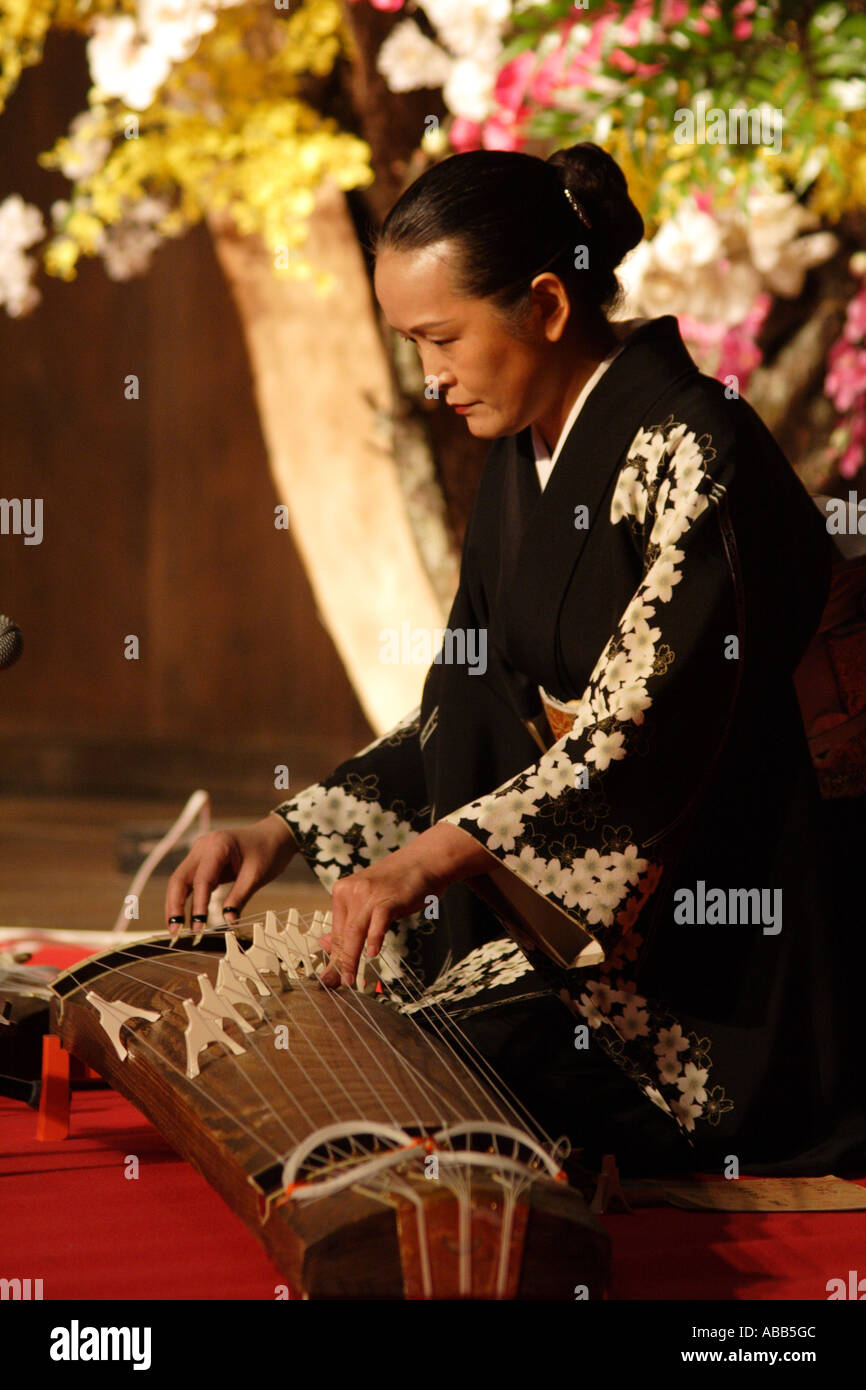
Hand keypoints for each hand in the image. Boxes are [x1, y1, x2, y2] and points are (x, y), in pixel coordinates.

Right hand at [164, 813, 296, 937]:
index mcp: (218, 845)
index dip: (198, 905)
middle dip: (174, 906)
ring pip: (180, 881)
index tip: (198, 928)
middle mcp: (203, 847)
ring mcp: (200, 853)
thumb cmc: (268, 851)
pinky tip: (185, 918)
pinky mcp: (202, 862)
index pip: (201, 879)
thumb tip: (228, 922)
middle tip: (175, 931)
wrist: (274, 835)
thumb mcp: (256, 875)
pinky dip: (185, 899)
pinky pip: (189, 882)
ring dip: (175, 905)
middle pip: (179, 878)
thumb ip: (240, 898)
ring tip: (175, 929)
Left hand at [319, 821, 489, 987]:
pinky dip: (374, 938)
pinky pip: (378, 921)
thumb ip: (348, 921)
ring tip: (349, 978)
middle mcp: (351, 891)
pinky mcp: (389, 898)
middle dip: (338, 962)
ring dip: (350, 958)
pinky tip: (372, 953)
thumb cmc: (398, 883)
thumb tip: (324, 944)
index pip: (336, 930)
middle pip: (342, 933)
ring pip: (354, 931)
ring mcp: (369, 894)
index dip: (334, 956)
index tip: (330, 977)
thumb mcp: (369, 900)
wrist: (425, 860)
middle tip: (333, 983)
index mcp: (342, 891)